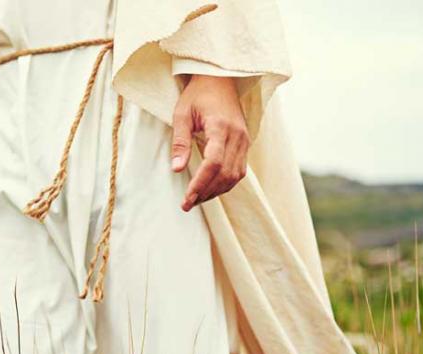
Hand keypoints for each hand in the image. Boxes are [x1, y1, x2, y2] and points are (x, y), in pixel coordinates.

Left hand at [171, 74, 249, 211]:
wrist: (220, 79)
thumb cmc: (198, 94)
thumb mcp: (182, 114)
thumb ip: (180, 142)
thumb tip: (177, 170)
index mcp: (220, 126)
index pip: (213, 162)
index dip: (200, 183)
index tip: (187, 198)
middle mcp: (237, 135)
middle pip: (225, 174)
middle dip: (206, 192)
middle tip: (187, 204)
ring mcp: (244, 141)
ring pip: (234, 176)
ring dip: (216, 191)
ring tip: (196, 199)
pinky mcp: (245, 144)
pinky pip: (239, 171)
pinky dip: (225, 183)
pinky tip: (210, 188)